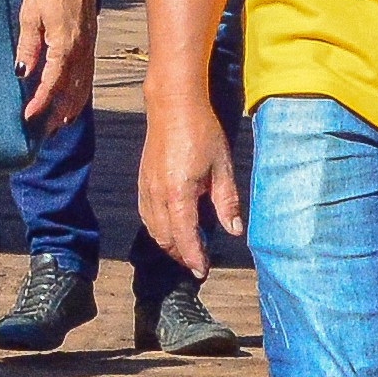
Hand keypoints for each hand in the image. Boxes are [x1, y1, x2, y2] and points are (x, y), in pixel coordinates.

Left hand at [14, 0, 100, 126]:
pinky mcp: (91, 44)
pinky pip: (87, 77)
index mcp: (66, 44)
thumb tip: (22, 75)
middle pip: (71, 93)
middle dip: (56, 115)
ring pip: (83, 88)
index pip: (53, 84)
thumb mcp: (31, 15)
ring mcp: (90, 48)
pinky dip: (80, 95)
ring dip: (70, 110)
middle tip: (41, 133)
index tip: (27, 118)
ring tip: (56, 127)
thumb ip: (28, 47)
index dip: (40, 104)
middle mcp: (82, 50)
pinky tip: (71, 104)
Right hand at [137, 90, 240, 281]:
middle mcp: (157, 195)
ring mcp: (146, 188)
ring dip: (169, 243)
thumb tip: (234, 230)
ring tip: (187, 249)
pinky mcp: (142, 181)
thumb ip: (227, 202)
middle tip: (199, 264)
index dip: (194, 258)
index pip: (185, 237)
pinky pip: (146, 214)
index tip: (203, 271)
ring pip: (153, 228)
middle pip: (165, 238)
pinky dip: (158, 228)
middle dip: (181, 255)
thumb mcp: (222, 167)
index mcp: (178, 194)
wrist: (173, 104)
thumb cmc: (202, 132)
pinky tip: (172, 227)